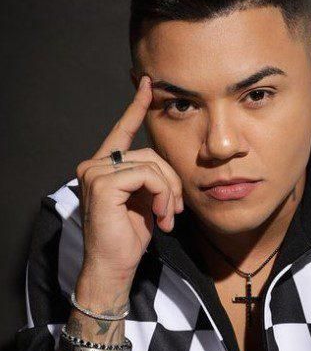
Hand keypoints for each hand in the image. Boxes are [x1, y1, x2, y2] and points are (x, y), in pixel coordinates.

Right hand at [75, 75, 183, 287]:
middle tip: (175, 209)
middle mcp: (95, 165)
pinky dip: (161, 194)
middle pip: (150, 153)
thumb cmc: (129, 238)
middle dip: (171, 180)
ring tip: (168, 215)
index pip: (122, 131)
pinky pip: (147, 175)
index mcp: (105, 167)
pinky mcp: (102, 183)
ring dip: (169, 191)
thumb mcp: (146, 201)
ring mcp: (95, 172)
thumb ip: (152, 179)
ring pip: (151, 164)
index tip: (147, 84)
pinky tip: (160, 215)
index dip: (136, 107)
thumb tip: (169, 167)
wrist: (114, 266)